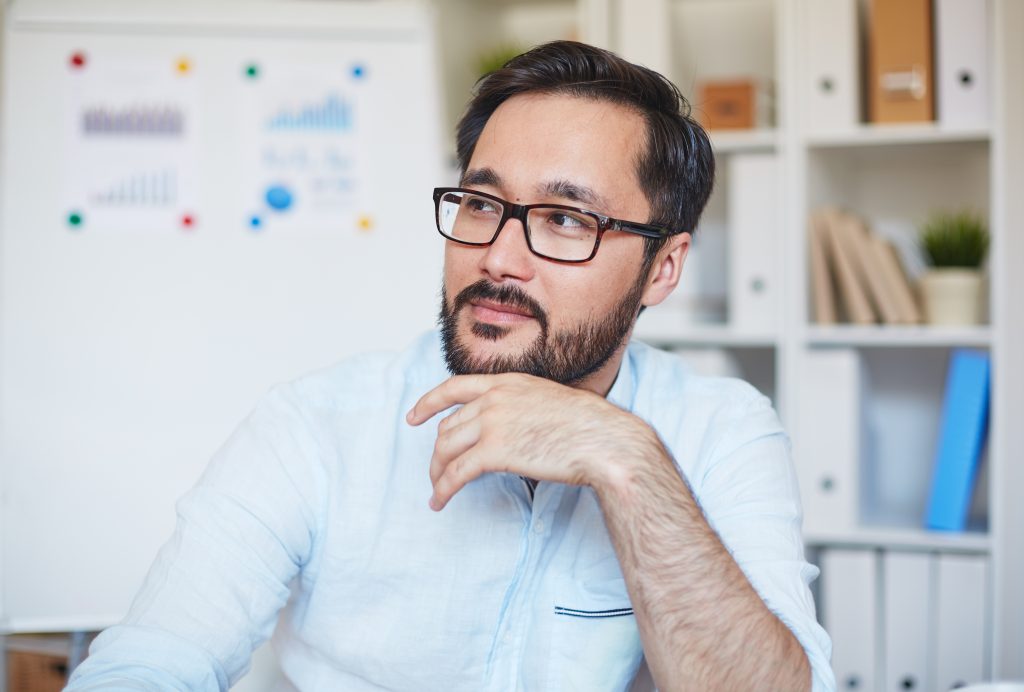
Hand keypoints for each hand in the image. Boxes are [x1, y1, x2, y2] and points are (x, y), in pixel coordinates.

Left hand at [406, 373, 656, 510]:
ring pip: (447, 450)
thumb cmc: (590, 427)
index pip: (455, 387)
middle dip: (437, 452)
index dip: (429, 403)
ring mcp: (493, 423)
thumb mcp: (550, 401)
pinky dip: (443, 489)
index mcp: (508, 382)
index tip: (413, 417)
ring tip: (437, 490)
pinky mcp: (494, 452)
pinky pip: (456, 473)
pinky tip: (439, 502)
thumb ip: (524, 407)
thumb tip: (513, 428)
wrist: (604, 441)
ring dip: (437, 473)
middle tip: (436, 471)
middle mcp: (495, 399)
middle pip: (449, 426)